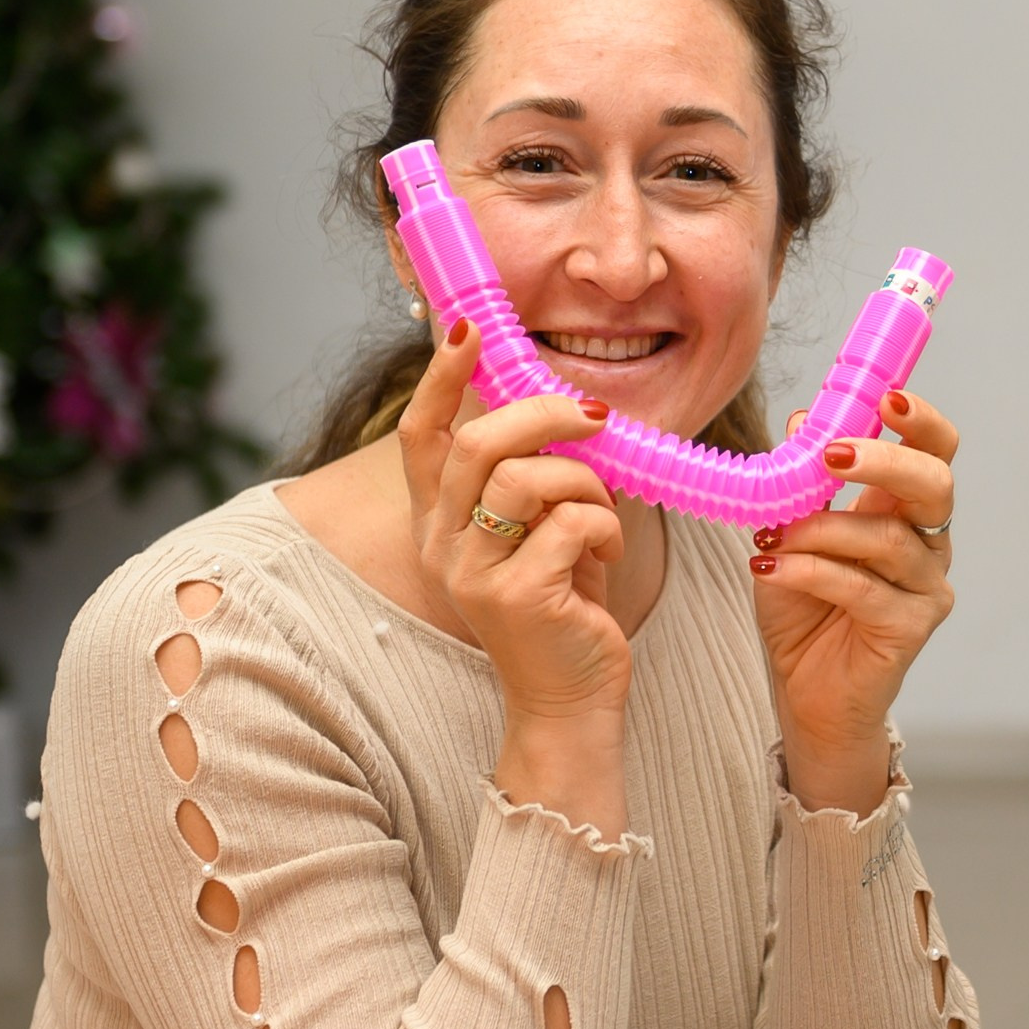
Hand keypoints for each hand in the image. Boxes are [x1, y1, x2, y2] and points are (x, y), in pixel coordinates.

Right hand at [397, 319, 628, 721]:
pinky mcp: (516, 596)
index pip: (421, 435)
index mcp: (439, 523)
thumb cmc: (564, 608)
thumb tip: (563, 408)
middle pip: (476, 444)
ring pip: (526, 479)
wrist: (569, 700)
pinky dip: (604, 526)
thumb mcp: (540, 533)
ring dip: (584, 482)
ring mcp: (473, 573)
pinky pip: (569, 523)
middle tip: (594, 416)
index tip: (467, 329)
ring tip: (604, 513)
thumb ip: (533, 480)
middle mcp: (442, 545)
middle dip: (543, 415)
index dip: (439, 378)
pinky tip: (608, 552)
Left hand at [750, 390, 956, 812]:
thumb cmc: (804, 609)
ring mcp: (926, 587)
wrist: (805, 692)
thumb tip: (803, 420)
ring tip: (772, 536)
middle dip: (885, 460)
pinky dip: (812, 571)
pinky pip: (863, 587)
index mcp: (905, 509)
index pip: (934, 451)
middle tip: (832, 455)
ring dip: (822, 528)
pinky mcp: (911, 628)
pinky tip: (773, 567)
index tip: (886, 398)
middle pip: (935, 484)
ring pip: (887, 538)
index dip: (920, 421)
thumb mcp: (792, 533)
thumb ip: (803, 483)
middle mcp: (928, 544)